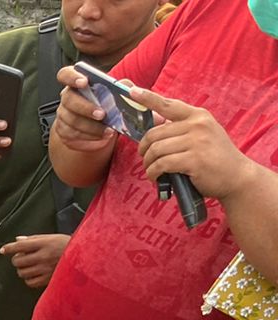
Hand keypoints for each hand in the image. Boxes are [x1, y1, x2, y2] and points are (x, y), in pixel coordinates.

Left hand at [0, 232, 70, 289]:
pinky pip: (29, 282)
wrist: (85, 257)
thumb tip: (17, 240)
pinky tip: (33, 274)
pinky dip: (28, 279)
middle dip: (17, 259)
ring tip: (29, 266)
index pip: (21, 246)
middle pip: (18, 261)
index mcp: (45, 243)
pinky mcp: (48, 280)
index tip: (3, 250)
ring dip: (21, 269)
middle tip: (21, 258)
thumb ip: (34, 239)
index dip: (9, 248)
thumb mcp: (52, 237)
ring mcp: (46, 269)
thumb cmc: (68, 245)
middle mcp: (44, 256)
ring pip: (22, 272)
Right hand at [53, 66, 120, 152]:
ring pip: (71, 121)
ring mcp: (63, 115)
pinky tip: (101, 138)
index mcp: (77, 82)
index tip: (84, 82)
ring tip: (108, 131)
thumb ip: (121, 87)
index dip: (72, 77)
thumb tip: (128, 89)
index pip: (65, 74)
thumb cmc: (108, 103)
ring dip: (90, 127)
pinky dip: (88, 138)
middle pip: (68, 100)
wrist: (100, 124)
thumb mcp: (117, 92)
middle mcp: (66, 97)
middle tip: (102, 114)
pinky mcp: (63, 131)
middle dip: (86, 108)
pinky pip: (72, 135)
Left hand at [131, 88, 263, 200]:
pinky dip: (154, 173)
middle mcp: (198, 124)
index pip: (169, 104)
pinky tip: (157, 178)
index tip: (132, 92)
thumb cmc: (214, 157)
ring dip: (148, 164)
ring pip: (156, 150)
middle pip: (154, 133)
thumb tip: (155, 126)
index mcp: (198, 116)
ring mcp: (197, 141)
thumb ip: (181, 129)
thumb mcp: (202, 135)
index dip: (148, 98)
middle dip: (144, 149)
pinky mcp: (194, 159)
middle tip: (145, 159)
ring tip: (152, 171)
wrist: (237, 176)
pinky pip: (162, 164)